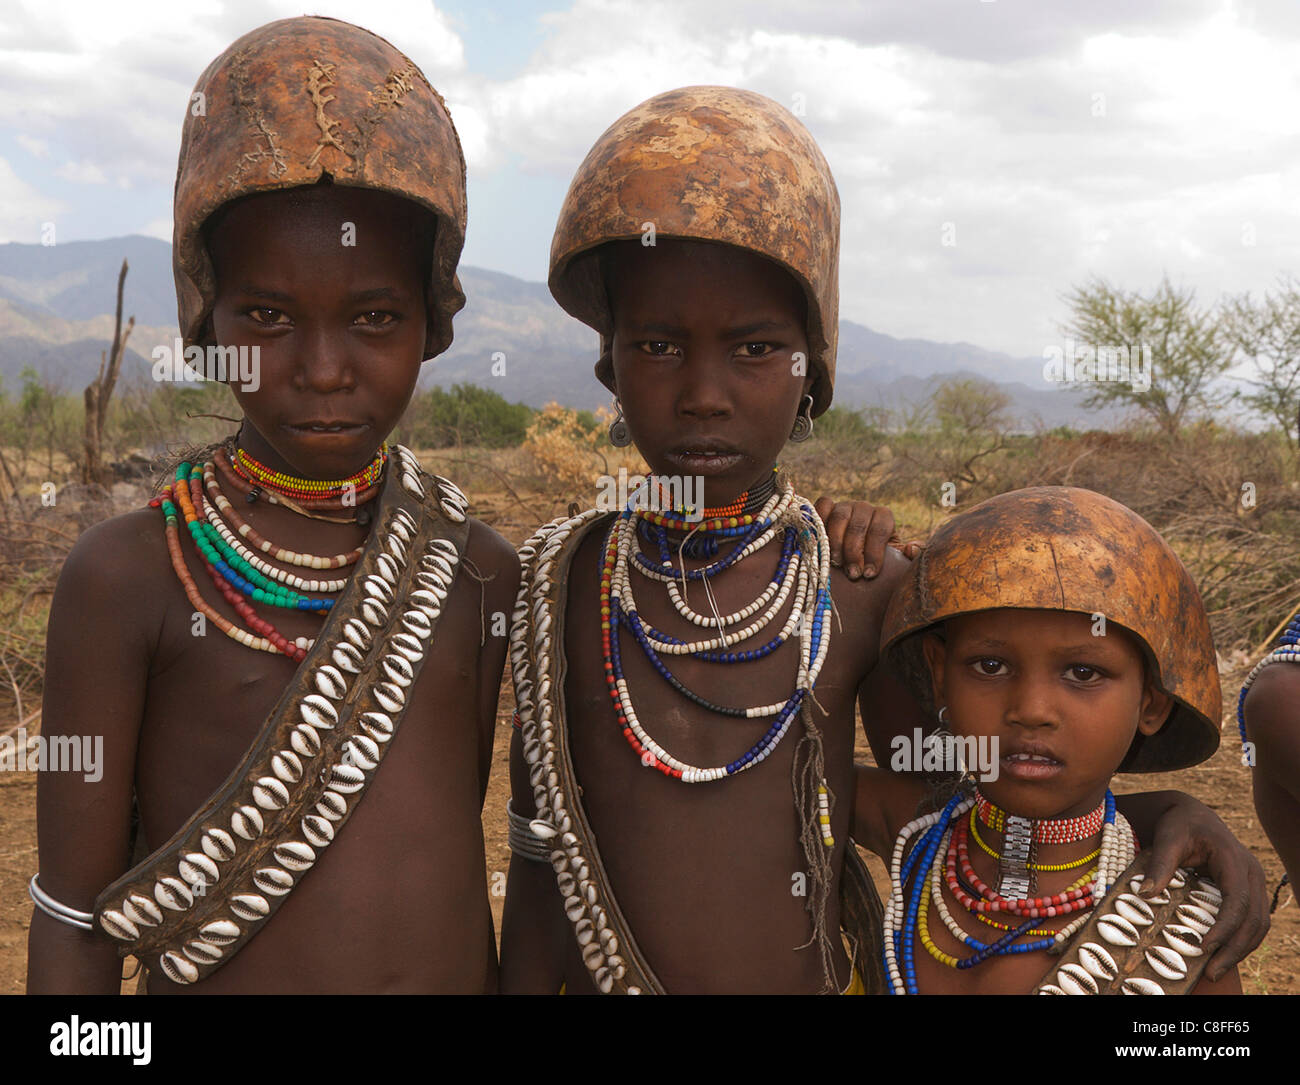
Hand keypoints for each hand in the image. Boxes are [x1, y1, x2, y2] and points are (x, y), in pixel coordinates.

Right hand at [814, 497, 920, 578]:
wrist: (858, 556)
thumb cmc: (877, 560)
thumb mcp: (897, 560)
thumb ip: (911, 556)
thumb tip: (911, 549)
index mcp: (884, 517)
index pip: (881, 528)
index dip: (875, 551)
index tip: (870, 574)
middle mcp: (864, 508)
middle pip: (858, 524)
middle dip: (855, 552)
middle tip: (853, 574)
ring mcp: (844, 506)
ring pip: (840, 516)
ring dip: (836, 542)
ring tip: (836, 564)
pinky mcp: (826, 507)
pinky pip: (822, 505)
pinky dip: (819, 519)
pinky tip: (819, 542)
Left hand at [1136, 793, 1268, 980]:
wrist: (1190, 814)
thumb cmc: (1179, 824)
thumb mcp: (1168, 839)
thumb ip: (1160, 865)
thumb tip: (1145, 894)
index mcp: (1235, 860)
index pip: (1237, 901)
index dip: (1224, 927)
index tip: (1204, 947)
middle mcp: (1251, 873)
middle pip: (1254, 919)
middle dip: (1234, 949)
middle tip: (1211, 971)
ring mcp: (1252, 883)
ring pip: (1258, 924)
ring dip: (1240, 949)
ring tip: (1215, 970)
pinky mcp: (1247, 891)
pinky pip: (1251, 921)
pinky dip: (1239, 940)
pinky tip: (1220, 954)